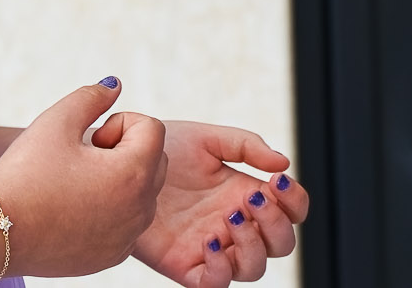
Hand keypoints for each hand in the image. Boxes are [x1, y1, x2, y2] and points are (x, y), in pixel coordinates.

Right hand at [0, 79, 166, 278]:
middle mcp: (139, 210)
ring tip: (75, 182)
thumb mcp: (56, 121)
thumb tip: (114, 86)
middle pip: (155, 161)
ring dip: (118, 180)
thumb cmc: (25, 174)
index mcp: (132, 174)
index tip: (89, 138)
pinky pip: (125, 224)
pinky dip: (109, 211)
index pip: (152, 128)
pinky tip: (71, 209)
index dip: (119, 123)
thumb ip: (92, 97)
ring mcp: (127, 237)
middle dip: (125, 150)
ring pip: (141, 195)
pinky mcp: (110, 257)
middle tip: (83, 157)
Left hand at [114, 121, 310, 284]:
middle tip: (253, 198)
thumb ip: (245, 145)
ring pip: (254, 268)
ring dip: (253, 245)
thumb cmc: (161, 151)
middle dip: (277, 223)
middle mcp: (233, 225)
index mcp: (244, 195)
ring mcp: (212, 247)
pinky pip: (214, 284)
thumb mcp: (206, 138)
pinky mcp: (185, 264)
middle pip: (280, 244)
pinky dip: (221, 270)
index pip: (290, 210)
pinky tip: (210, 241)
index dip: (295, 201)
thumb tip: (284, 161)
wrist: (116, 161)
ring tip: (231, 216)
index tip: (279, 180)